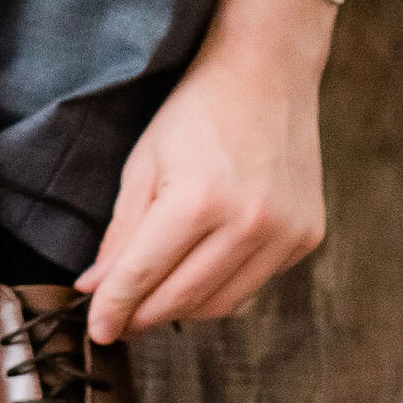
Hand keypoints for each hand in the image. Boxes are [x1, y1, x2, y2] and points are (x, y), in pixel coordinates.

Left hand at [77, 0, 332, 341]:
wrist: (267, 72)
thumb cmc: (197, 111)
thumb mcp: (144, 164)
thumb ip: (121, 233)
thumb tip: (96, 288)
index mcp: (199, 200)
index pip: (144, 275)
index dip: (114, 308)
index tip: (97, 329)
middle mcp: (248, 223)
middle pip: (182, 299)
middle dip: (142, 315)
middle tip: (119, 318)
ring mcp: (284, 233)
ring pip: (221, 305)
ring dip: (181, 310)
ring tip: (154, 300)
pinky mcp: (306, 237)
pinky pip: (253, 286)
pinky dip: (221, 290)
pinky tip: (199, 274)